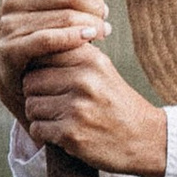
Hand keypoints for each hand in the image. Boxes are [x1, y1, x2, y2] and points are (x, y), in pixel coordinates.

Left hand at [0, 0, 168, 176]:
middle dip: (38, 94)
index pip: (43, 54)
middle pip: (30, 81)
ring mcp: (77, 108)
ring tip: (63, 118)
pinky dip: (46, 135)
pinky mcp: (72, 134)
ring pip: (31, 106)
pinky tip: (66, 133)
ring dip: (41, 116)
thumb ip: (70, 52)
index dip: (41, 69)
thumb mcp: (100, 69)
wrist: (145, 139)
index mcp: (90, 59)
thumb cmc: (115, 102)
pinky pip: (37, 129)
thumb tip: (32, 36)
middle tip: (58, 103)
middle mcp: (84, 80)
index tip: (52, 79)